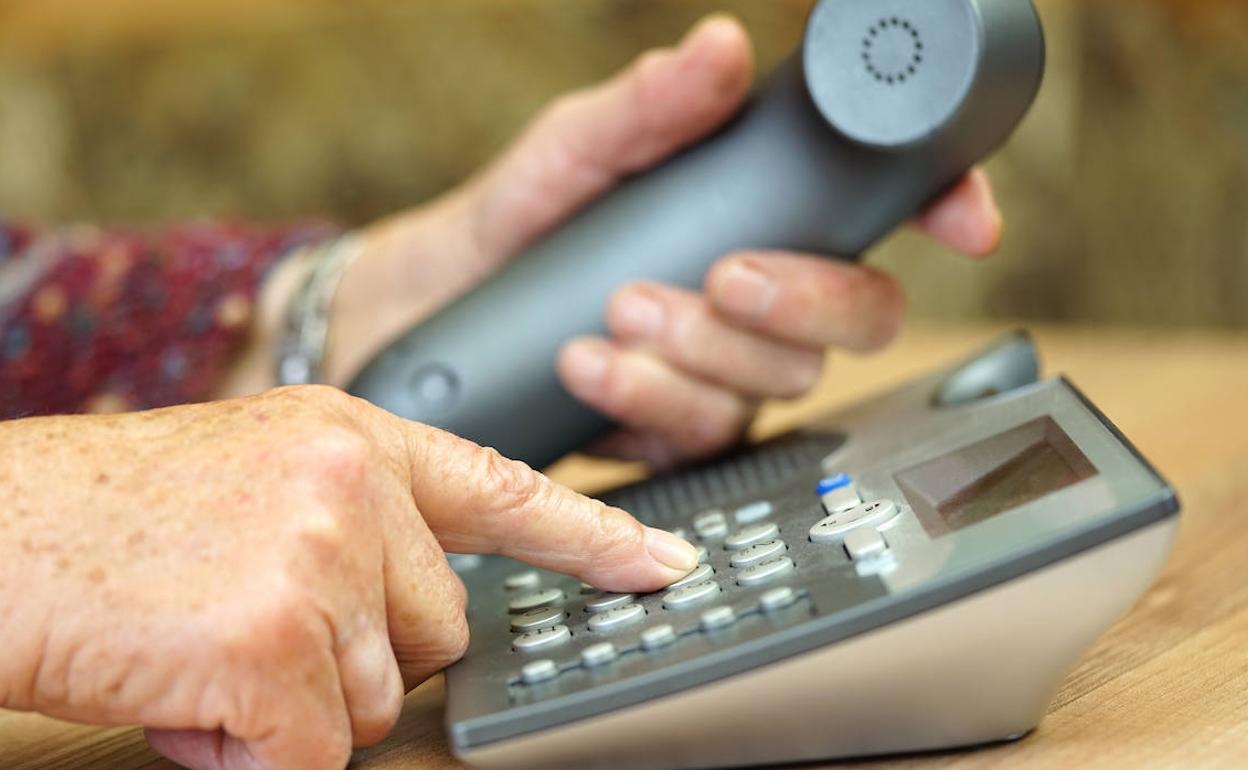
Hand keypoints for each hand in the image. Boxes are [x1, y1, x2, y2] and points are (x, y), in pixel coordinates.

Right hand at [0, 387, 697, 769]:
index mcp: (351, 437)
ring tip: (203, 650)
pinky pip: (314, 749)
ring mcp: (317, 556)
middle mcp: (349, 483)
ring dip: (294, 705)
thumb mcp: (253, 479)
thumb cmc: (107, 517)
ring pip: (377, 696)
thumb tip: (418, 615)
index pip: (504, 490)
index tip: (663, 566)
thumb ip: (354, 526)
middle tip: (256, 631)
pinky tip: (188, 693)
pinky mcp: (274, 639)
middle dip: (361, 658)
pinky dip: (252, 751)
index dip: (593, 536)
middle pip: (439, 629)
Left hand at [236, 15, 1001, 467]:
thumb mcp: (574, 152)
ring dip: (704, 351)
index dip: (943, 211)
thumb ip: (647, 108)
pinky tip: (588, 363)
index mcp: (757, 217)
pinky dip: (649, 398)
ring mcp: (722, 373)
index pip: (879, 216)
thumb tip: (718, 53)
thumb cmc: (515, 222)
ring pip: (780, 385)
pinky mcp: (675, 434)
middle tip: (721, 276)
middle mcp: (758, 302)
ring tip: (618, 308)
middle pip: (859, 320)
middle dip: (800, 304)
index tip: (961, 225)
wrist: (432, 310)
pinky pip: (704, 438)